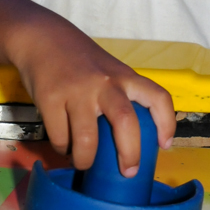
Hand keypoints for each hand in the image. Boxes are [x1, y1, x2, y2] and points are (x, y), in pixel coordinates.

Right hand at [8, 19, 175, 174]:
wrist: (43, 37)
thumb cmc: (81, 60)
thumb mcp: (109, 70)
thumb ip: (121, 95)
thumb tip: (129, 138)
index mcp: (124, 76)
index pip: (157, 97)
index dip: (167, 123)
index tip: (164, 144)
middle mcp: (104, 82)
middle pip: (125, 122)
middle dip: (130, 153)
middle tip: (128, 172)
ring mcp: (77, 91)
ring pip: (87, 139)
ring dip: (86, 159)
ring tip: (84, 164)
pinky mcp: (50, 99)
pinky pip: (60, 137)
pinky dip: (63, 149)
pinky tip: (64, 147)